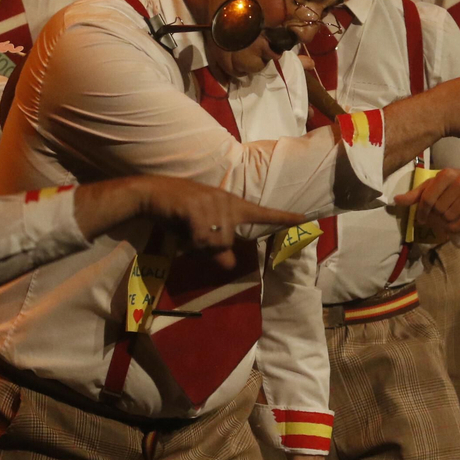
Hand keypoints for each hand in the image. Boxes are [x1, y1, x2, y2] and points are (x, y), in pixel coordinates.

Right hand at [135, 178, 303, 267]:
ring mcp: (214, 205)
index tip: (307, 219)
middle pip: (227, 245)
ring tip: (185, 225)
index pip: (264, 213)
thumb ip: (217, 248)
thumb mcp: (201, 232)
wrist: (152, 194)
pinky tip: (180, 225)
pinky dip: (188, 240)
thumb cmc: (177, 212)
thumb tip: (231, 266)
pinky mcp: (199, 211)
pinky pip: (200, 241)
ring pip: (215, 244)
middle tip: (190, 229)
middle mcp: (228, 203)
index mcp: (232, 204)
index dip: (285, 218)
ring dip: (197, 243)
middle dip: (207, 246)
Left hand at [393, 167, 459, 239]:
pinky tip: (449, 228)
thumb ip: (417, 193)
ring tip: (441, 222)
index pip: (428, 198)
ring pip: (449, 218)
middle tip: (433, 219)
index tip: (420, 219)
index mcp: (446, 175)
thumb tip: (396, 200)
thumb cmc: (454, 180)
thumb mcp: (435, 182)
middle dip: (433, 217)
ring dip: (442, 224)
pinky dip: (453, 229)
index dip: (421, 212)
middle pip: (438, 210)